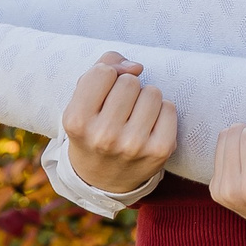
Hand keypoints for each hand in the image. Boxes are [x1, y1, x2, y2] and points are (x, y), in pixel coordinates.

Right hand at [61, 53, 176, 195]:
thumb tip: (137, 67)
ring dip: (145, 98)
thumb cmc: (93, 126)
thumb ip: (104, 67)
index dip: (107, 77)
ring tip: (134, 117)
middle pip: (130, 81)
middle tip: (119, 109)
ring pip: (152, 92)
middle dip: (127, 89)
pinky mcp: (160, 151)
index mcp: (76, 121)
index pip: (103, 72)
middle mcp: (103, 136)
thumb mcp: (82, 99)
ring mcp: (133, 146)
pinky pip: (169, 108)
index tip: (102, 95)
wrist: (101, 178)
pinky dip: (162, 112)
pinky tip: (149, 127)